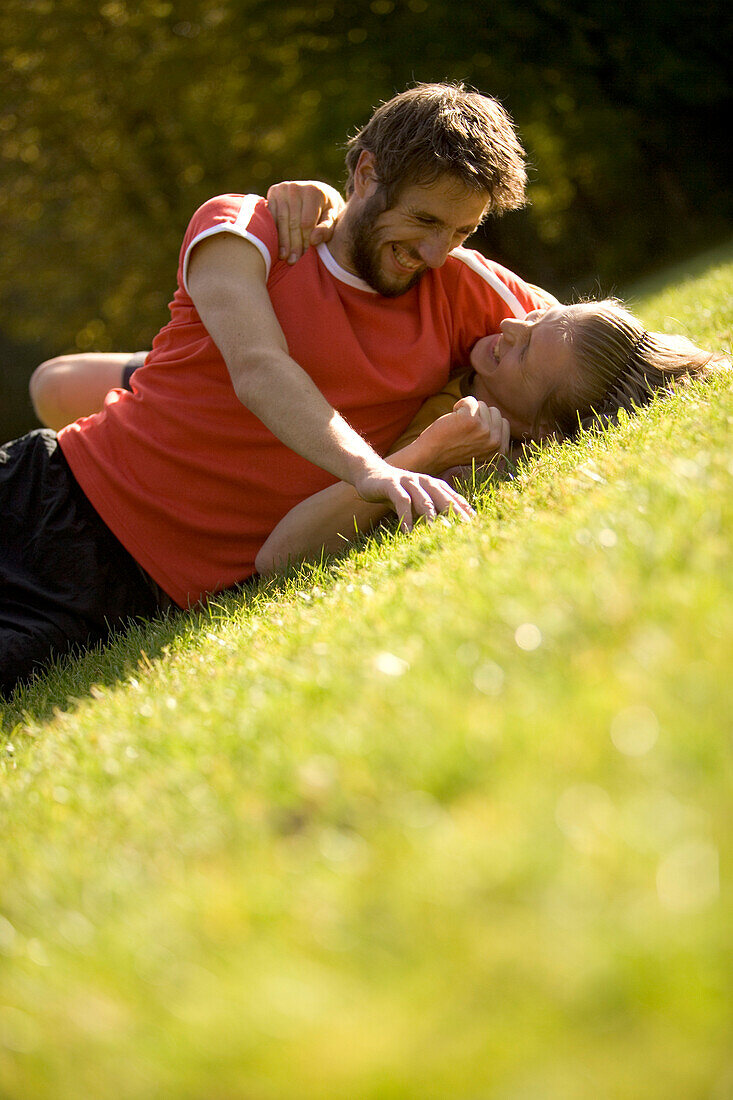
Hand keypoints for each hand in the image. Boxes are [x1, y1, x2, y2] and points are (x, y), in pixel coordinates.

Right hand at [266, 180, 345, 264]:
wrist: (316, 192)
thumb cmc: (327, 209)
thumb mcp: (333, 218)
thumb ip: (327, 229)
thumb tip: (313, 240)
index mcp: (314, 192)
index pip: (306, 223)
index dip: (305, 241)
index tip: (304, 256)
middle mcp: (296, 187)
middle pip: (292, 222)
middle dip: (293, 244)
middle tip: (292, 262)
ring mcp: (283, 188)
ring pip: (280, 220)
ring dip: (281, 240)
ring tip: (283, 257)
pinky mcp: (273, 192)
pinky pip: (271, 216)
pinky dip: (273, 231)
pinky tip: (274, 245)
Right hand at [354, 462, 474, 530]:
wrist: (370, 473)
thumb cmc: (398, 492)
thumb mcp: (417, 501)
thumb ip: (433, 510)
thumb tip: (453, 527)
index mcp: (434, 485)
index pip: (454, 499)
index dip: (466, 513)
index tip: (477, 528)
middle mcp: (425, 481)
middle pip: (444, 499)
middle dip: (456, 515)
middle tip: (465, 531)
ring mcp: (409, 481)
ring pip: (424, 500)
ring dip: (431, 517)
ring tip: (437, 533)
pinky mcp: (392, 484)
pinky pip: (402, 501)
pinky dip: (406, 516)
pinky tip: (408, 531)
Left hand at [419, 396, 510, 469]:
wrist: (431, 456)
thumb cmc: (453, 449)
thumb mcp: (480, 447)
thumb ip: (491, 434)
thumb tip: (496, 412)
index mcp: (501, 450)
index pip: (503, 422)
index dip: (485, 423)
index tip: (471, 435)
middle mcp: (496, 442)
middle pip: (494, 411)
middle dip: (477, 415)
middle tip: (463, 430)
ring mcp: (485, 431)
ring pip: (482, 405)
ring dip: (467, 411)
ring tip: (457, 427)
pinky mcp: (471, 421)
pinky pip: (470, 400)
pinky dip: (459, 405)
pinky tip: (452, 420)